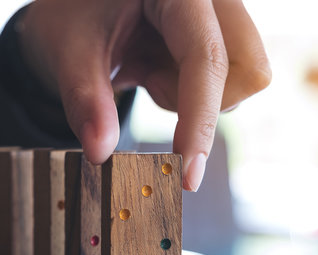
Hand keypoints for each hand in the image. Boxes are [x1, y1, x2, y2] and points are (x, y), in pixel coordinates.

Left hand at [19, 0, 270, 190]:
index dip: (199, 119)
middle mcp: (211, 0)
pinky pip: (221, 88)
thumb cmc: (70, 20)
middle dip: (202, 103)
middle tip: (148, 82)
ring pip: (239, 85)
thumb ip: (85, 101)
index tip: (187, 175)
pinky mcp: (215, 39)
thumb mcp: (69, 54)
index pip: (206, 55)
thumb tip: (99, 154)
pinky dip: (185, 95)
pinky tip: (153, 67)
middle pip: (247, 71)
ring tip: (143, 68)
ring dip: (188, 98)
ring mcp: (219, 18)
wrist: (73, 12)